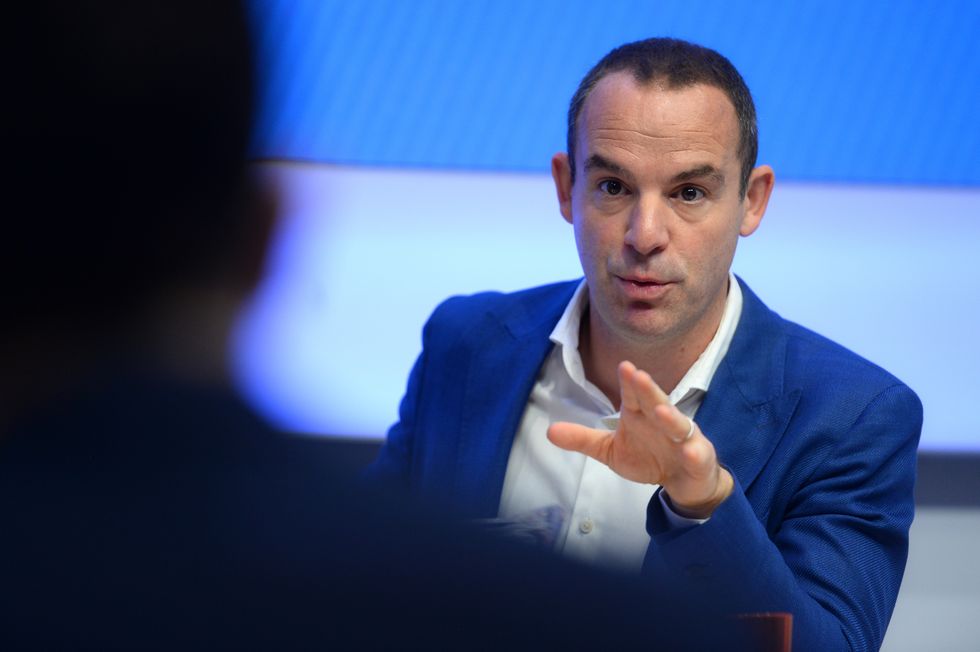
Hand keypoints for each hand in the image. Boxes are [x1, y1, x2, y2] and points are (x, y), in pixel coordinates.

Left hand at [547, 360, 732, 517]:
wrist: (683, 480)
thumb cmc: (648, 457)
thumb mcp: (610, 450)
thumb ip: (582, 439)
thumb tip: (548, 431)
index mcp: (640, 415)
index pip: (633, 395)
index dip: (629, 382)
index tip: (624, 366)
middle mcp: (662, 420)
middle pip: (655, 401)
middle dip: (648, 389)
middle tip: (637, 375)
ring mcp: (683, 438)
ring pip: (678, 424)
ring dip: (670, 417)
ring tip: (660, 409)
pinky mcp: (698, 458)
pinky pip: (697, 454)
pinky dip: (694, 451)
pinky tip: (690, 449)